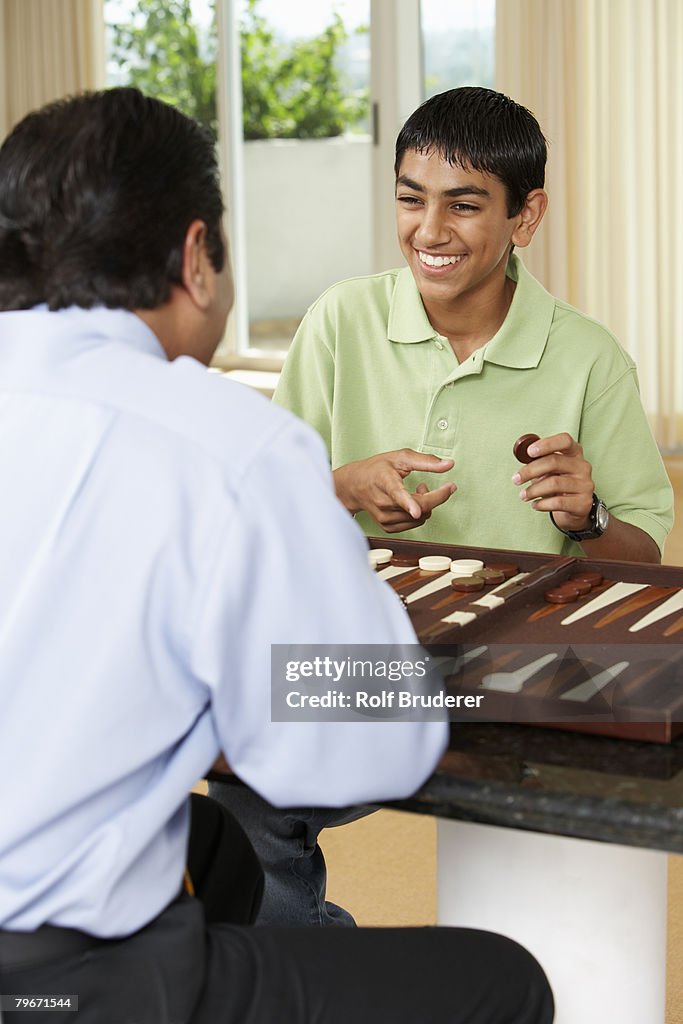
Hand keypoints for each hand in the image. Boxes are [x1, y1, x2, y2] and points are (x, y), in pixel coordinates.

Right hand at [334, 448, 455, 532]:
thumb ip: (426, 461)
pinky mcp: (387, 527)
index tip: (415, 511)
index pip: (397, 494)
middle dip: (436, 497)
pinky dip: (419, 513)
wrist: (354, 486)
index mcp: (385, 482)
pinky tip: (412, 503)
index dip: (409, 503)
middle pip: (419, 508)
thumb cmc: (377, 469)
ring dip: (427, 504)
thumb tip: (449, 464)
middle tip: (441, 486)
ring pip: (420, 517)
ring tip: (418, 491)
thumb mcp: (400, 457)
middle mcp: (383, 503)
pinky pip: (415, 524)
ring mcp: (384, 517)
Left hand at [511, 432, 593, 531]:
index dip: (547, 444)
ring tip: (523, 495)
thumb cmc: (558, 482)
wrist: (574, 507)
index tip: (529, 452)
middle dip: (530, 470)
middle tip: (516, 479)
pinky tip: (535, 504)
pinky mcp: (583, 502)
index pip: (565, 441)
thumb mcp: (549, 469)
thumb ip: (538, 460)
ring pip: (554, 484)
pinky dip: (542, 504)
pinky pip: (558, 502)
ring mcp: (585, 484)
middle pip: (554, 462)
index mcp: (574, 452)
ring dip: (533, 490)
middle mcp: (583, 466)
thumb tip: (521, 455)